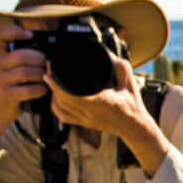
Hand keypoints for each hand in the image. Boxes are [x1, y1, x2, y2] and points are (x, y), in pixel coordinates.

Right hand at [0, 24, 47, 149]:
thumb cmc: (10, 87)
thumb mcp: (10, 70)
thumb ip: (20, 58)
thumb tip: (47, 49)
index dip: (14, 30)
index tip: (30, 35)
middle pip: (20, 55)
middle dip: (39, 59)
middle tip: (47, 64)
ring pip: (25, 72)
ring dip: (41, 75)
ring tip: (47, 77)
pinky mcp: (5, 95)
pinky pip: (28, 90)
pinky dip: (40, 89)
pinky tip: (44, 89)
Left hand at [47, 57, 172, 175]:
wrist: (134, 126)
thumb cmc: (132, 105)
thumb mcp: (130, 83)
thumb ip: (122, 67)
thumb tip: (110, 55)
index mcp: (100, 101)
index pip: (70, 94)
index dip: (56, 82)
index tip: (51, 69)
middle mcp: (90, 112)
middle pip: (62, 99)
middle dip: (52, 84)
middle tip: (49, 70)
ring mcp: (86, 119)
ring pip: (61, 108)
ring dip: (52, 95)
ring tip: (50, 82)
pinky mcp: (85, 124)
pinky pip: (64, 117)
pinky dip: (56, 108)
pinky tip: (55, 99)